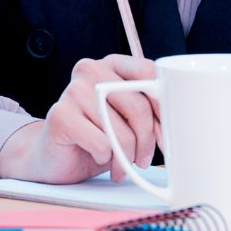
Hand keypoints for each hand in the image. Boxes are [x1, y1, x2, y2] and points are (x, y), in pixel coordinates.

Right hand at [0, 54, 159, 183]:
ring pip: (121, 130)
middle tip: (144, 160)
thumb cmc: (96, 137)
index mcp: (111, 64)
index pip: (149, 73)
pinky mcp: (61, 115)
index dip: (164, 107)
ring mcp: (72, 90)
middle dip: (147, 141)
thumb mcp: (126, 120)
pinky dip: (105, 158)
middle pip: (138, 106)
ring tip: (120, 165)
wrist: (55, 158)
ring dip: (127, 157)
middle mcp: (91, 70)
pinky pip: (101, 143)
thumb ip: (146, 111)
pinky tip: (97, 156)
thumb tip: (176, 121)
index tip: (167, 134)